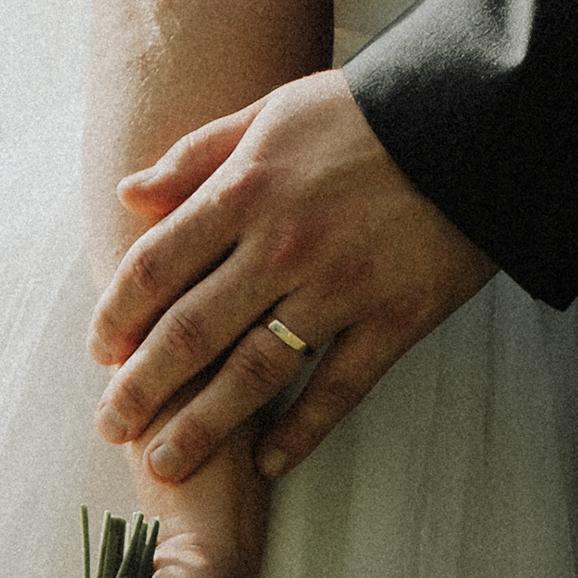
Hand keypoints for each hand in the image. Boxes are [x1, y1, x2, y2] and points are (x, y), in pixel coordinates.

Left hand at [89, 68, 494, 484]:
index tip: (99, 351)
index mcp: (246, 189)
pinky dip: (301, 432)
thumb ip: (197, 155)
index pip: (157, 265)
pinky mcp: (395, 319)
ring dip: (203, 426)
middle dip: (141, 387)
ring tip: (165, 465)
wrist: (478, 120)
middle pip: (191, 331)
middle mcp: (282, 246)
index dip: (118, 314)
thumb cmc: (370, 114)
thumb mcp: (273, 112)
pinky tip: (266, 463)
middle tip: (111, 427)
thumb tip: (130, 196)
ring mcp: (340, 289)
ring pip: (253, 373)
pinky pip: (338, 389)